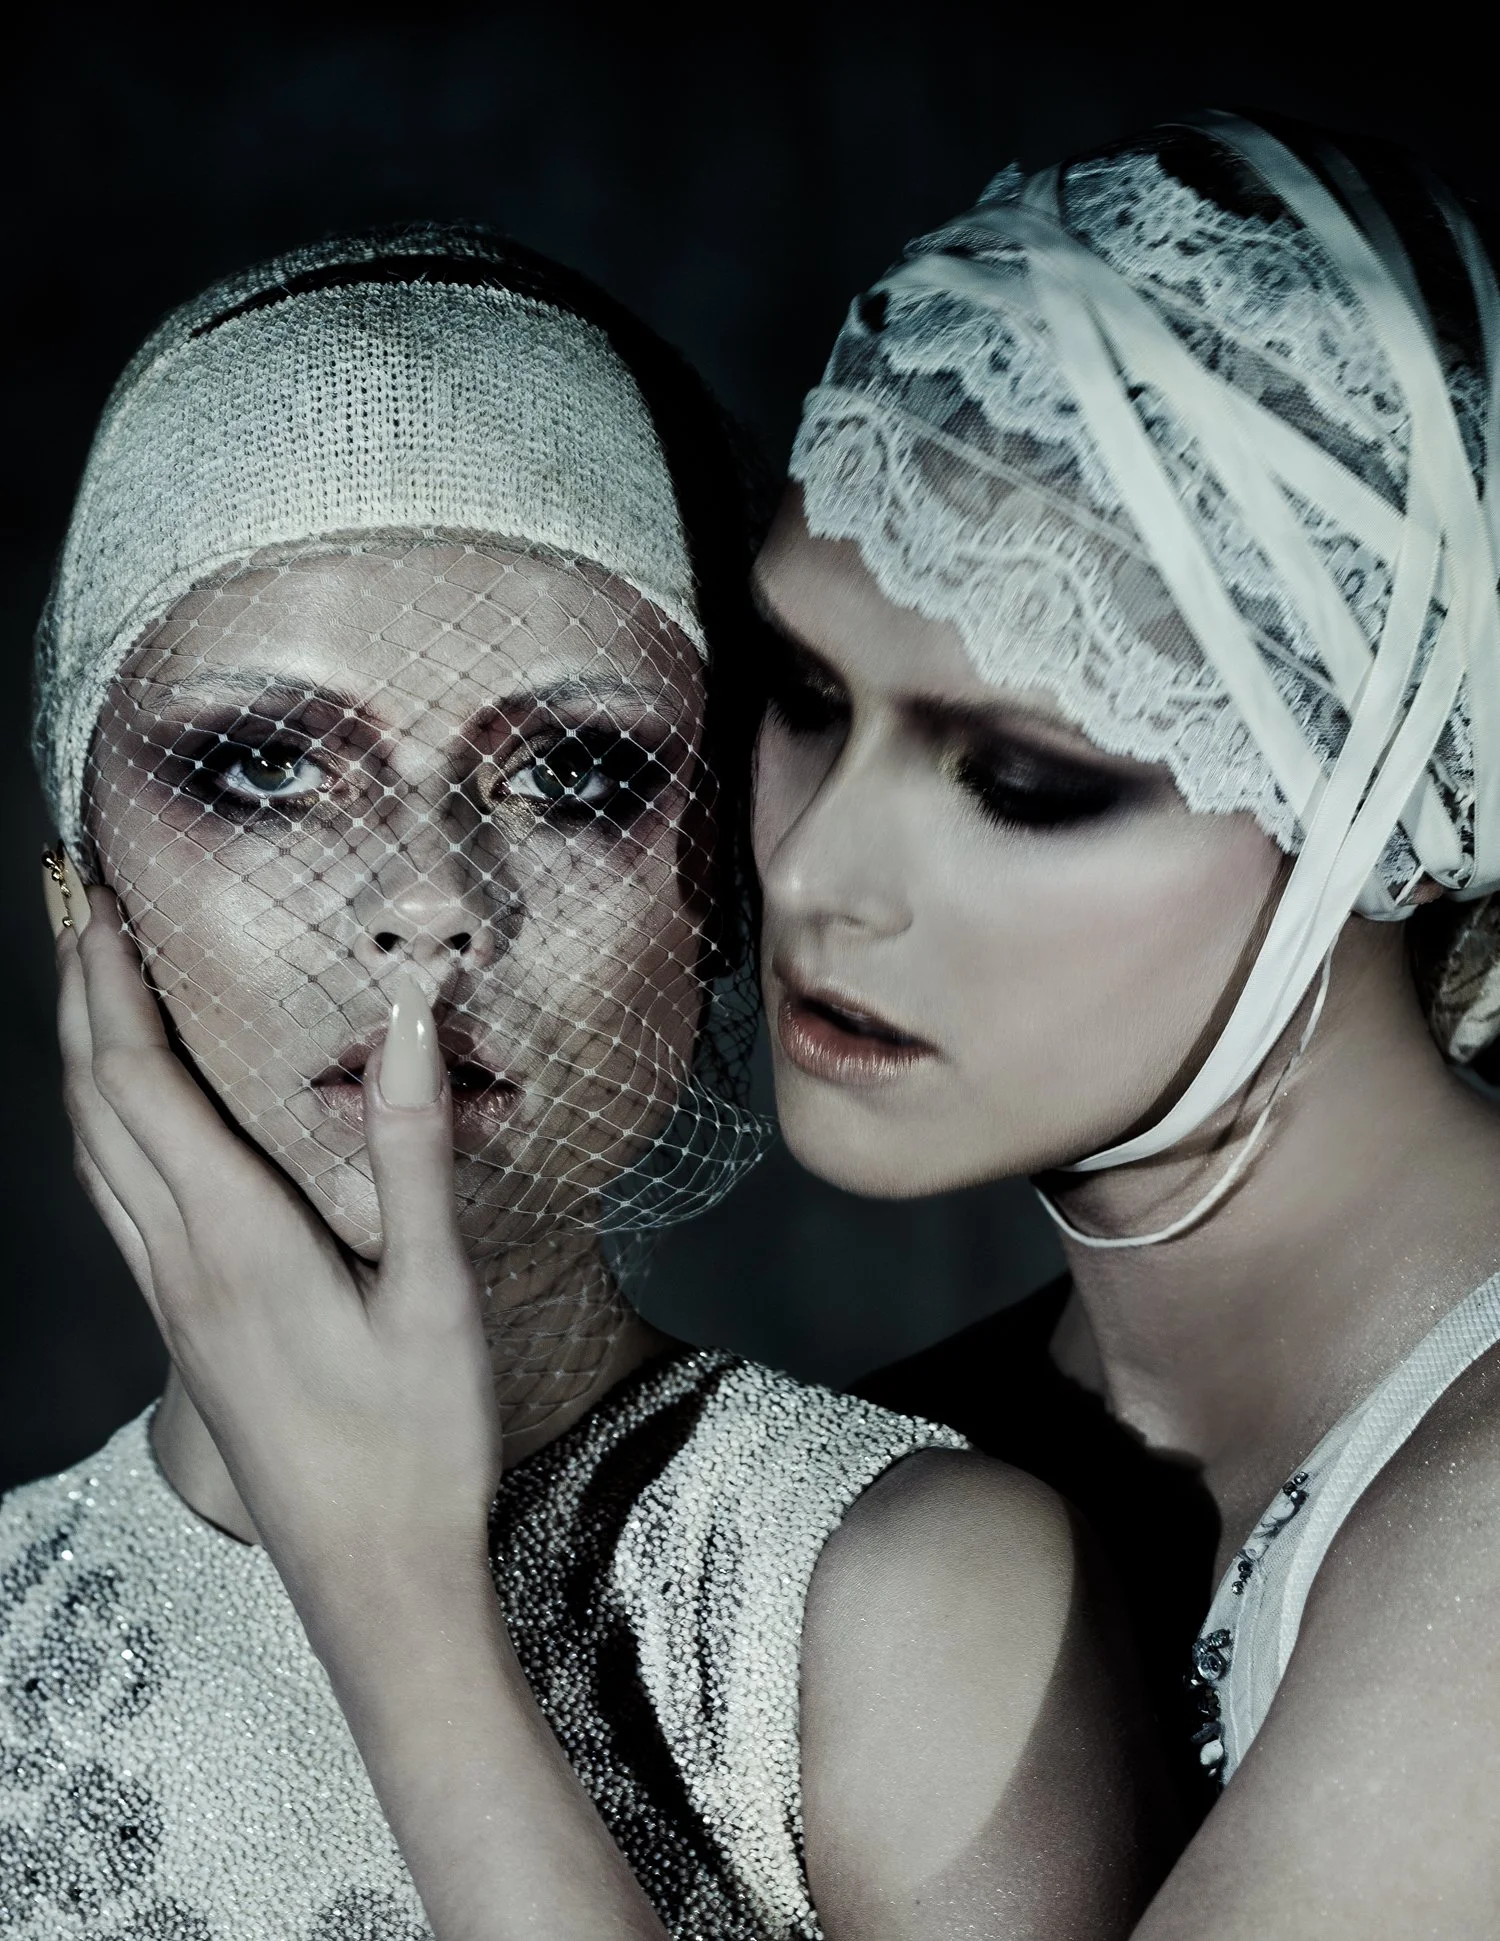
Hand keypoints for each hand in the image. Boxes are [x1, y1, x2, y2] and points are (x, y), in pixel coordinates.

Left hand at [48, 857, 501, 1606]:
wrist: (372, 1576)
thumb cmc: (416, 1443)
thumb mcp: (436, 1297)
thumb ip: (414, 1155)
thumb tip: (412, 1026)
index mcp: (235, 1240)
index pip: (142, 1086)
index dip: (113, 990)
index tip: (102, 908)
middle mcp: (181, 1262)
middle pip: (96, 1109)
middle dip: (81, 1001)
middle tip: (78, 914)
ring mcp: (172, 1302)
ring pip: (91, 1158)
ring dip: (82, 1063)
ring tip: (91, 993)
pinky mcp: (184, 1331)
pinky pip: (113, 1204)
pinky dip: (101, 1131)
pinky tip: (125, 1126)